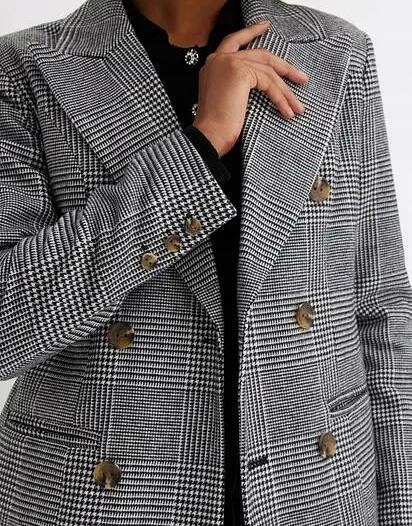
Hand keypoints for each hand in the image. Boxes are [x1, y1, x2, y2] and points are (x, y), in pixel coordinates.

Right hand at [192, 20, 308, 156]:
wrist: (209, 136)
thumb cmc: (217, 127)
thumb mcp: (227, 98)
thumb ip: (238, 83)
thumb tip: (264, 82)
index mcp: (213, 64)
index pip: (235, 41)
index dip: (251, 32)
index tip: (265, 26)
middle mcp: (219, 59)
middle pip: (260, 55)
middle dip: (284, 67)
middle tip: (301, 77)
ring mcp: (228, 63)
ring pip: (267, 71)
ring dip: (286, 91)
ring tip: (298, 107)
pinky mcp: (239, 71)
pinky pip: (268, 82)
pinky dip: (280, 98)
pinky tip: (287, 111)